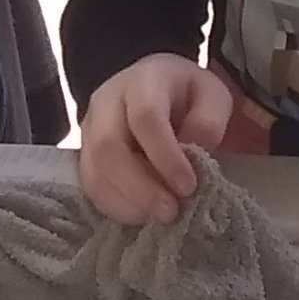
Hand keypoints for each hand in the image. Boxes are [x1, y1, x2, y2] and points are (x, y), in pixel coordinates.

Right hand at [78, 54, 234, 226]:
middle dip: (140, 188)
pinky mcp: (85, 157)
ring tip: (160, 217)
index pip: (146, 118)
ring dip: (128, 203)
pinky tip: (144, 216)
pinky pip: (91, 188)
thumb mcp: (212, 96)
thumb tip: (193, 160)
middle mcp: (106, 104)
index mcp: (142, 82)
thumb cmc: (186, 94)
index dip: (166, 157)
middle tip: (171, 212)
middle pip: (108, 147)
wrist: (153, 86)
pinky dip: (117, 208)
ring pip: (95, 172)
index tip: (189, 187)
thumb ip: (208, 123)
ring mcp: (89, 131)